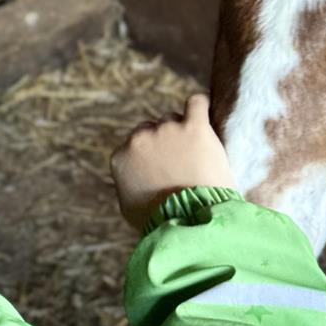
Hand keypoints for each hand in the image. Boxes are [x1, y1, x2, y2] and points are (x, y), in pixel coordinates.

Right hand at [110, 92, 236, 229]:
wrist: (190, 222)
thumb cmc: (160, 221)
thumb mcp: (129, 207)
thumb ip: (126, 184)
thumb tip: (131, 178)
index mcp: (121, 157)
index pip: (134, 146)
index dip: (150, 156)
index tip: (163, 168)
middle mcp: (139, 139)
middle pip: (152, 129)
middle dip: (165, 142)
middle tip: (181, 163)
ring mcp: (166, 130)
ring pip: (173, 119)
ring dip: (183, 131)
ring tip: (197, 154)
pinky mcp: (194, 127)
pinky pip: (197, 103)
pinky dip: (200, 106)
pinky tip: (204, 114)